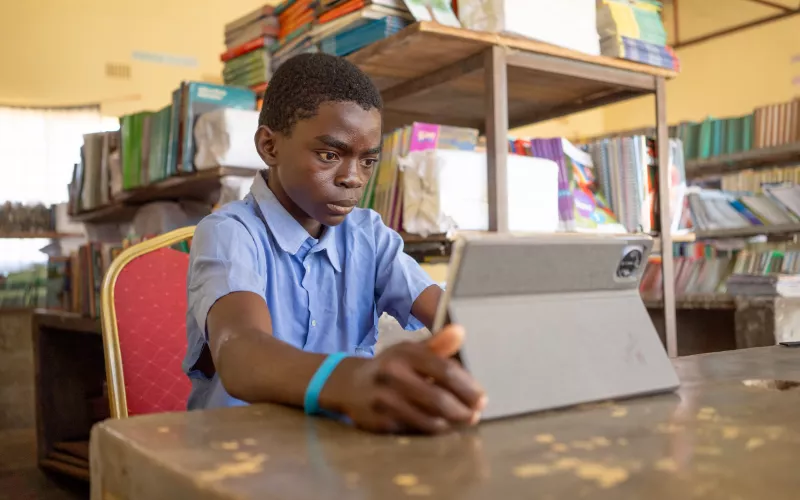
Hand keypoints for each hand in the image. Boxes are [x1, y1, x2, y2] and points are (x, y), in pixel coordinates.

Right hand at [332, 324, 486, 433]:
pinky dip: (432, 431)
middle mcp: (392, 374)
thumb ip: (437, 344)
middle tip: (476, 415)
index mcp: (405, 353)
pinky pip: (415, 431)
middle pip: (439, 399)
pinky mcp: (379, 422)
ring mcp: (384, 400)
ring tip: (463, 421)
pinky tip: (442, 427)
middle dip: (463, 409)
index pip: (445, 371)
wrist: (349, 385)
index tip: (481, 397)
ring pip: (429, 419)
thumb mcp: (410, 350)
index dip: (467, 387)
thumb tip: (460, 332)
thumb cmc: (390, 367)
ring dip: (451, 424)